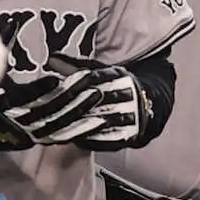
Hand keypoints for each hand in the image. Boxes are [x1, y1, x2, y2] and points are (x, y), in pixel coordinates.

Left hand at [1, 54, 149, 148]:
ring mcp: (130, 116)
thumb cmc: (114, 86)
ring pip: (102, 121)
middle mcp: (126, 95)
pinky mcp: (131, 134)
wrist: (149, 104)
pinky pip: (111, 140)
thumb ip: (73, 66)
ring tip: (60, 130)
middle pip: (97, 101)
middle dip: (75, 107)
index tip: (57, 88)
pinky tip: (77, 141)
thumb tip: (50, 58)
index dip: (76, 83)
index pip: (95, 78)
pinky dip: (94, 141)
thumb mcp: (97, 71)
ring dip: (81, 126)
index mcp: (118, 76)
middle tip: (52, 113)